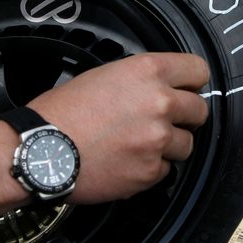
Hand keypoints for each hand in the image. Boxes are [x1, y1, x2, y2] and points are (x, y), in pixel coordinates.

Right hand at [27, 53, 209, 203]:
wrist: (42, 151)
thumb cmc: (62, 113)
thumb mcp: (103, 75)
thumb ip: (139, 80)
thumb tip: (160, 87)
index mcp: (147, 72)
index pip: (198, 70)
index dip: (193, 81)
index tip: (188, 89)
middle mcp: (159, 103)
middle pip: (200, 110)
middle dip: (185, 116)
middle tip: (163, 121)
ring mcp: (158, 139)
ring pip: (187, 144)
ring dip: (169, 145)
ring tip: (139, 144)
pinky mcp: (150, 171)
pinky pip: (166, 170)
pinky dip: (151, 168)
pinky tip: (127, 161)